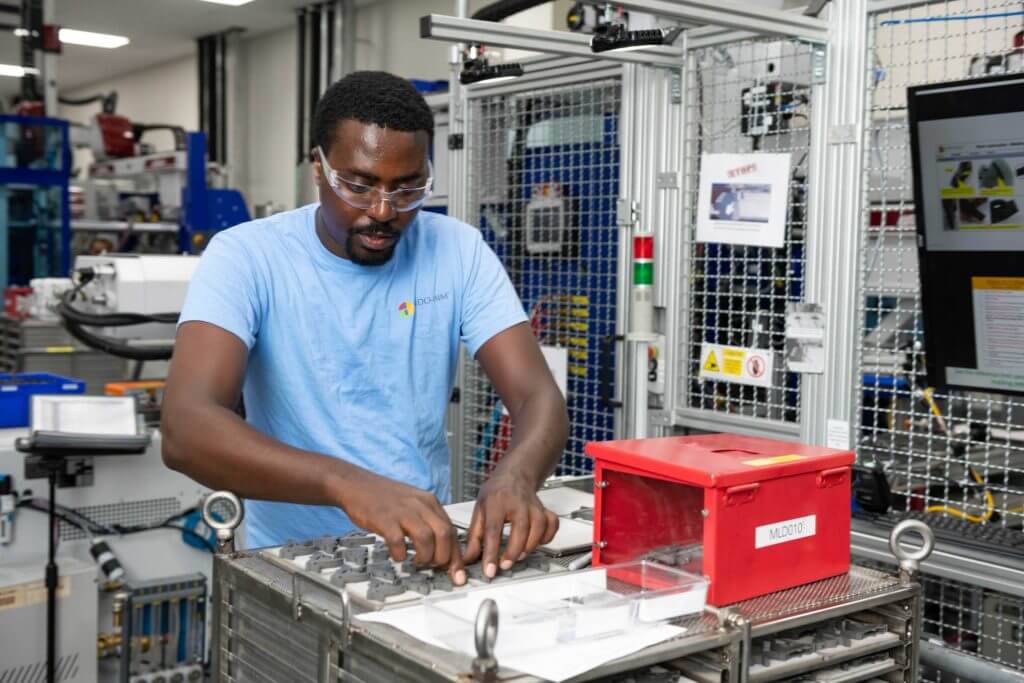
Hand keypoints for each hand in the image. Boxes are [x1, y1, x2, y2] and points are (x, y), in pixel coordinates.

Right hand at [337, 470, 465, 584]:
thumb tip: (443, 548)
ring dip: (425, 557)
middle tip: (435, 567)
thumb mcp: (414, 503)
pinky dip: (401, 554)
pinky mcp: (384, 519)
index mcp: (429, 502)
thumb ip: (429, 521)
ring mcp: (402, 511)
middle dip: (443, 557)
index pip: (452, 530)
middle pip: (444, 534)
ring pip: (426, 538)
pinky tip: (398, 555)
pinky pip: (398, 541)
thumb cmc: (384, 498)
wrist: (356, 484)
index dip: (456, 555)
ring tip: (418, 562)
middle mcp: (419, 504)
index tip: (457, 572)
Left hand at [463, 470, 558, 577]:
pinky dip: (547, 537)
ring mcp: (533, 506)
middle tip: (505, 565)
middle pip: (520, 528)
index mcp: (496, 502)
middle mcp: (517, 503)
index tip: (489, 569)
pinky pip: (552, 524)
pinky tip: (537, 543)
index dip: (491, 552)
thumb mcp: (479, 510)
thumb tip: (468, 558)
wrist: (514, 475)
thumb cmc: (496, 493)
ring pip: (538, 527)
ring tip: (519, 556)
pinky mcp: (545, 510)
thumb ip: (474, 536)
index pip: (493, 530)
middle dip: (513, 551)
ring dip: (530, 546)